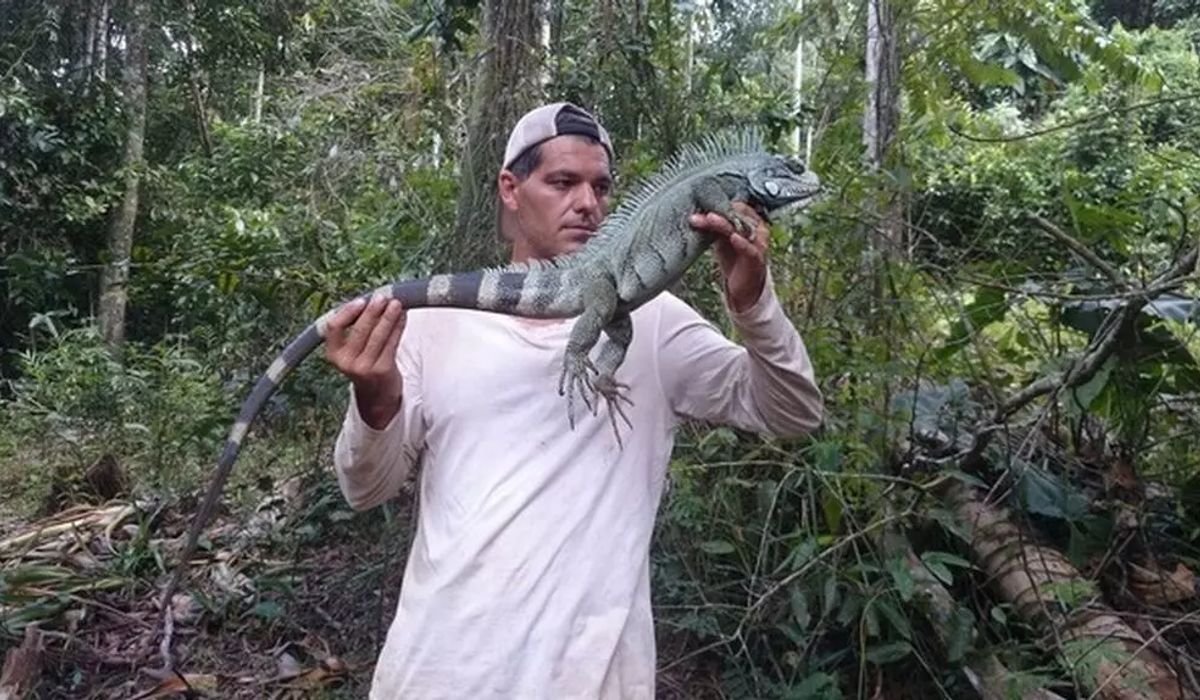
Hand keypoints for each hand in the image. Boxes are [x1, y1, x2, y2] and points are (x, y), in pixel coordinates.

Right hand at [324, 292, 406, 428]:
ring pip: (378, 335)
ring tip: (396, 304)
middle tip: (383, 297)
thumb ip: (357, 328)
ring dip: (389, 317)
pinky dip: (398, 327)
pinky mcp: (382, 370)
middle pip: (360, 330)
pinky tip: (403, 317)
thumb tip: (373, 300)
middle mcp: (346, 362)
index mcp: (333, 354)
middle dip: (373, 311)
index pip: (334, 328)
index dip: (347, 312)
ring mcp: (364, 368)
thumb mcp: (352, 350)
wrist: (377, 396)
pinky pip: (392, 343)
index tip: (361, 300)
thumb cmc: (365, 365)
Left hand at [690, 202, 769, 312]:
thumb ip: (713, 227)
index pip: (736, 207)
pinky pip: (750, 249)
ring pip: (741, 229)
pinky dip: (742, 242)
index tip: (702, 203)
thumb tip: (695, 214)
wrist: (744, 288)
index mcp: (750, 222)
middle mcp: (756, 230)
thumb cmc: (735, 260)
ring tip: (711, 219)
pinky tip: (733, 237)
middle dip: (718, 213)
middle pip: (736, 216)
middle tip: (701, 212)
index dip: (719, 204)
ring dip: (725, 224)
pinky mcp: (757, 260)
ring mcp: (758, 244)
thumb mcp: (721, 240)